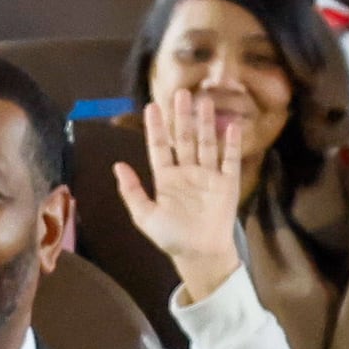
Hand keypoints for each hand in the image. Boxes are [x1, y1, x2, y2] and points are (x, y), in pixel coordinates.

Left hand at [115, 88, 250, 305]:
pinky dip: (231, 144)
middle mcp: (187, 172)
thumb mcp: (145, 217)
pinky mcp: (227, 184)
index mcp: (166, 178)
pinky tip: (231, 127)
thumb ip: (132, 192)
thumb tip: (117, 166)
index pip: (159, 147)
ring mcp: (208, 176)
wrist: (200, 255)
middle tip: (180, 93)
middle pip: (184, 138)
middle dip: (181, 117)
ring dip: (205, 123)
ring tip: (204, 102)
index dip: (156, 128)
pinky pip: (230, 160)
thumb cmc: (171, 238)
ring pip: (206, 143)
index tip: (151, 106)